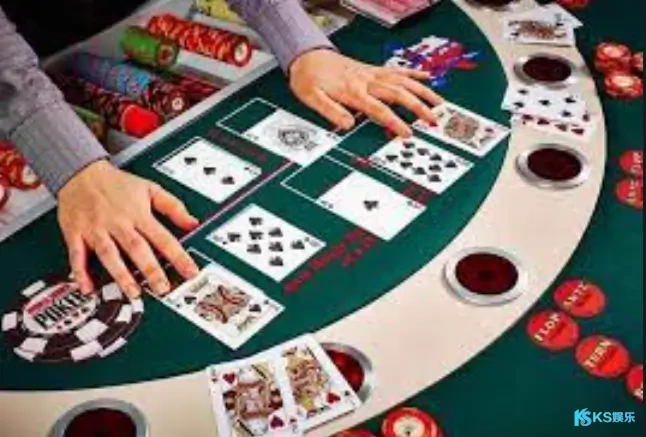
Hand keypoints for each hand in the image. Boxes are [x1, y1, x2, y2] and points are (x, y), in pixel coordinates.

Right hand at [58, 160, 199, 297]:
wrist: (81, 171)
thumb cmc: (117, 183)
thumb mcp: (150, 188)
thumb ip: (173, 207)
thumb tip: (193, 223)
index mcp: (138, 214)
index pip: (163, 238)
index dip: (178, 256)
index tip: (190, 272)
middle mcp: (118, 222)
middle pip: (137, 248)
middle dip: (151, 270)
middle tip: (162, 288)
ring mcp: (96, 229)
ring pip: (109, 254)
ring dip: (121, 275)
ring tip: (133, 293)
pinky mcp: (76, 233)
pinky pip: (77, 255)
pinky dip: (81, 272)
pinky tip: (89, 288)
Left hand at [289, 49, 442, 135]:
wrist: (306, 56)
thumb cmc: (308, 79)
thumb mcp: (311, 98)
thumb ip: (330, 111)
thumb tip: (348, 125)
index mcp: (353, 92)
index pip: (379, 110)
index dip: (395, 122)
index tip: (408, 134)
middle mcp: (366, 81)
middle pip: (398, 94)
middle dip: (418, 107)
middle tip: (434, 120)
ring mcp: (371, 74)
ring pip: (403, 81)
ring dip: (423, 92)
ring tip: (440, 103)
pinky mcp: (372, 70)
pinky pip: (397, 70)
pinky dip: (413, 74)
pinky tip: (427, 78)